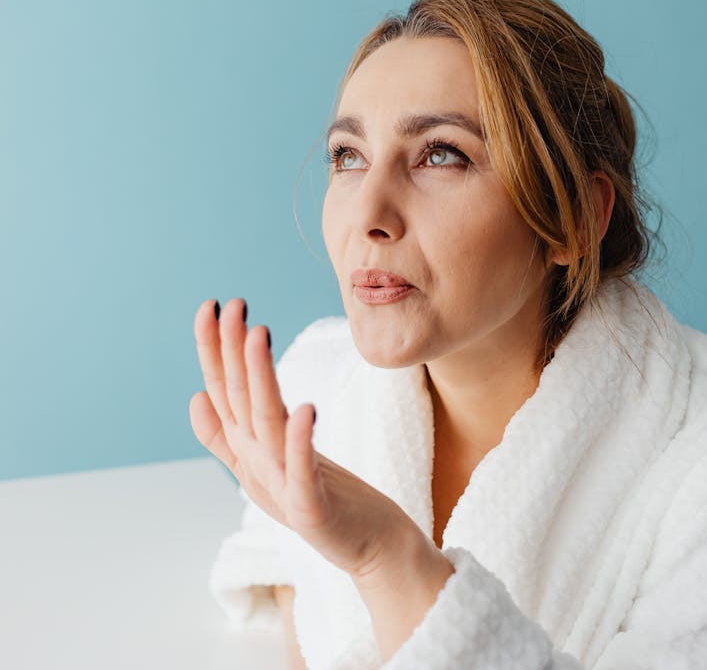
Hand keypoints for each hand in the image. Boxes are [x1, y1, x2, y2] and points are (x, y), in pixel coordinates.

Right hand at [189, 298, 416, 580]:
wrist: (368, 546)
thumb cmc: (317, 498)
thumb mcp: (263, 464)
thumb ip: (226, 436)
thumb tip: (196, 395)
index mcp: (247, 448)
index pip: (222, 390)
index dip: (213, 350)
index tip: (210, 305)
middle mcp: (257, 461)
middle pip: (239, 399)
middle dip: (230, 351)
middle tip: (230, 304)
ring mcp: (281, 484)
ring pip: (265, 423)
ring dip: (259, 379)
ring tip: (258, 335)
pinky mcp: (310, 508)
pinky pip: (303, 470)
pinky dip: (301, 441)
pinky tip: (305, 409)